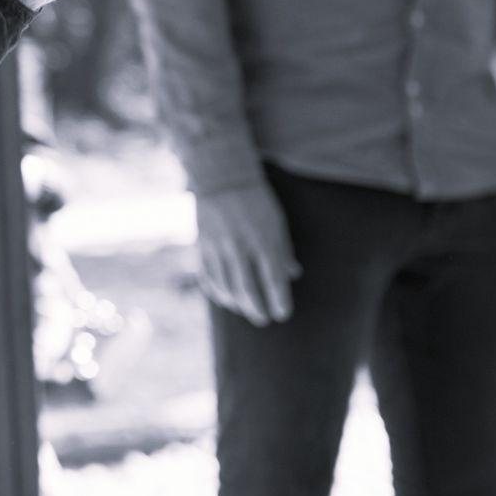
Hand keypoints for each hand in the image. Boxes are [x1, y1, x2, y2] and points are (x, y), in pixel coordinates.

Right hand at [194, 182, 299, 326]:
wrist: (222, 176)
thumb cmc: (256, 199)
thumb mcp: (276, 221)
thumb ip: (283, 249)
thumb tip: (293, 275)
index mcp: (263, 240)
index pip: (273, 280)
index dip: (279, 300)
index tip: (283, 313)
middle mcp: (240, 246)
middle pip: (248, 289)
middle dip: (257, 309)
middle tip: (264, 319)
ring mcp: (218, 247)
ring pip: (226, 286)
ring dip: (237, 303)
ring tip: (244, 309)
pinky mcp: (202, 244)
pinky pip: (208, 276)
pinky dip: (216, 290)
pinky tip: (224, 297)